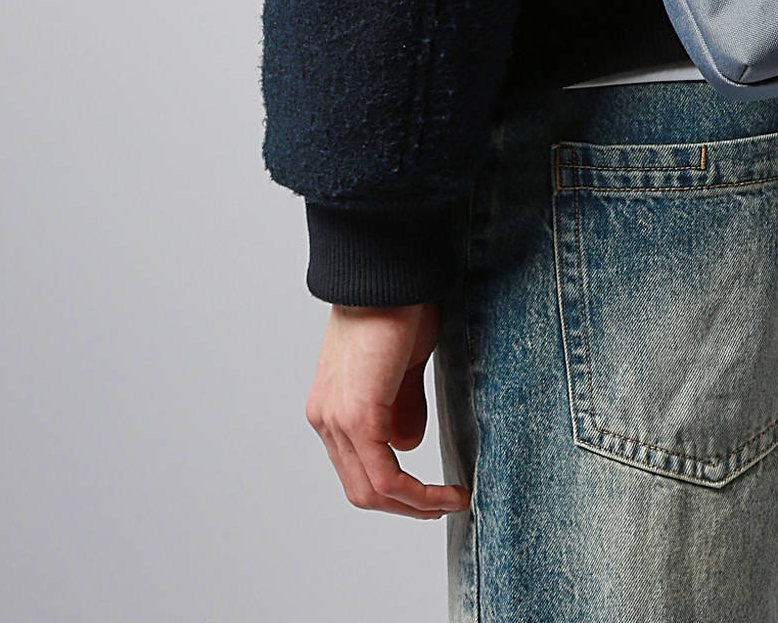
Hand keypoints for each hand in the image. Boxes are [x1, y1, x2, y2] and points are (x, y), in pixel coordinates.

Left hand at [305, 299, 471, 519]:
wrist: (386, 271)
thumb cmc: (397, 304)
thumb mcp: (402, 365)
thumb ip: (401, 406)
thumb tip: (407, 447)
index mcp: (332, 407)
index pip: (358, 469)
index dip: (398, 490)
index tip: (435, 492)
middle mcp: (325, 418)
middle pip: (361, 488)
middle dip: (407, 506)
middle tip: (446, 504)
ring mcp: (334, 419)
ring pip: (371, 489)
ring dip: (415, 504)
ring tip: (452, 500)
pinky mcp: (355, 415)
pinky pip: (384, 475)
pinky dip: (417, 493)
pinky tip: (445, 492)